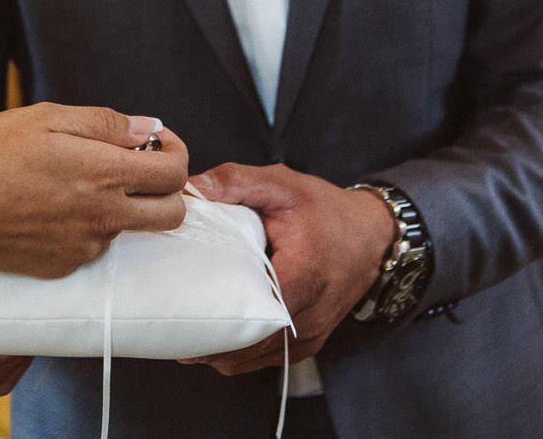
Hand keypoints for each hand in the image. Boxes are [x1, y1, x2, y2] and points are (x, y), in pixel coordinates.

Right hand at [0, 103, 187, 278]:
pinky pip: (94, 246)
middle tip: (141, 170)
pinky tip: (52, 208)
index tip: (157, 142)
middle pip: (173, 215)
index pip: (175, 172)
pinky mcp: (65, 265)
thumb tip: (147, 128)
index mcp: (105, 173)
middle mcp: (105, 215)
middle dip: (169, 191)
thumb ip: (105, 123)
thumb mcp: (46, 119)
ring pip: (130, 229)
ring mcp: (86, 246)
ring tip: (79, 185)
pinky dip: (87, 226)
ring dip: (122, 207)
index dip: (176, 152)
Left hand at [183, 164, 395, 374]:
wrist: (372, 235)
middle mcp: (311, 316)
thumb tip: (190, 189)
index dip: (217, 319)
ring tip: (185, 331)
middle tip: (170, 325)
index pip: (257, 313)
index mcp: (304, 276)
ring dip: (221, 350)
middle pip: (249, 345)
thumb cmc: (326, 210)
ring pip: (255, 359)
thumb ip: (236, 181)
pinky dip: (239, 352)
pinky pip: (267, 358)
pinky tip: (214, 336)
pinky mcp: (309, 343)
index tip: (181, 314)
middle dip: (209, 340)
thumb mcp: (283, 185)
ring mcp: (311, 335)